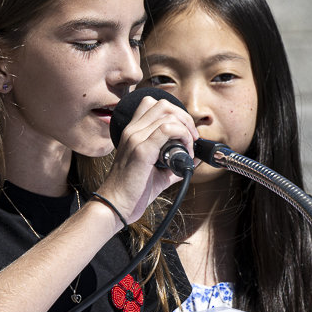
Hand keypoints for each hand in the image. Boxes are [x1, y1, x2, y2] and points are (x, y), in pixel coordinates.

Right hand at [97, 95, 198, 222]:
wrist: (116, 206)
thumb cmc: (133, 191)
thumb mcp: (157, 172)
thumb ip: (174, 162)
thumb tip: (195, 158)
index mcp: (132, 133)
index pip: (153, 104)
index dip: (175, 114)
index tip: (185, 133)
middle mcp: (132, 131)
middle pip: (163, 104)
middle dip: (184, 118)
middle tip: (191, 138)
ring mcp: (135, 138)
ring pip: (168, 114)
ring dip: (185, 128)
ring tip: (188, 147)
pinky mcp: (141, 150)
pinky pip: (168, 129)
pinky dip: (183, 136)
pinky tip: (184, 152)